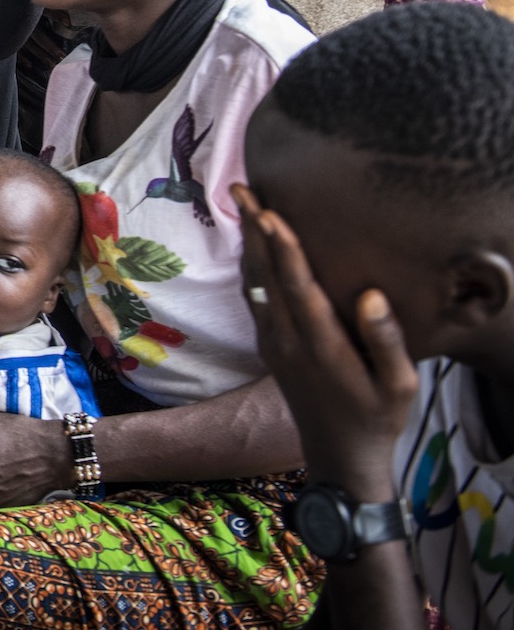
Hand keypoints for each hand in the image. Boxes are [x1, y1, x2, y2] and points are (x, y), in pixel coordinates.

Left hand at [236, 184, 417, 495]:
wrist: (339, 456)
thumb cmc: (378, 417)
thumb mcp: (400, 387)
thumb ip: (386, 342)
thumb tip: (372, 297)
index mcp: (322, 346)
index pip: (298, 287)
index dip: (284, 248)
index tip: (271, 213)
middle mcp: (289, 340)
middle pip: (266, 275)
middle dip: (254, 229)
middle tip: (241, 186)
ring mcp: (273, 343)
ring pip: (255, 282)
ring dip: (247, 241)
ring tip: (241, 201)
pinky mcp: (268, 346)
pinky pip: (255, 296)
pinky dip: (250, 264)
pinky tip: (250, 242)